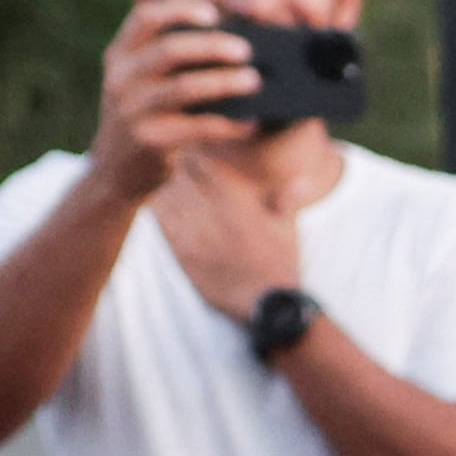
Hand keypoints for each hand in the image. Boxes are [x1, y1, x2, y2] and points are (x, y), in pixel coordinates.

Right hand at [85, 0, 260, 201]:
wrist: (114, 173)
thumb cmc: (144, 119)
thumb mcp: (139, 83)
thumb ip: (165, 60)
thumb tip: (227, 43)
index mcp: (119, 56)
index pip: (145, 18)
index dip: (179, 10)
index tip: (213, 14)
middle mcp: (120, 79)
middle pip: (170, 49)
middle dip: (212, 46)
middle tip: (246, 51)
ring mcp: (131, 111)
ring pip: (185, 87)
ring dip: (225, 82)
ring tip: (254, 81)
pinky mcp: (148, 141)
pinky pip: (196, 128)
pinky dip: (228, 124)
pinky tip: (250, 123)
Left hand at [149, 157, 296, 329]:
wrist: (268, 303)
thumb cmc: (280, 264)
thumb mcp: (289, 227)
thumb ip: (288, 199)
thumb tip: (301, 179)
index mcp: (238, 198)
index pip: (204, 162)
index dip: (194, 153)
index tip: (190, 152)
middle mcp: (214, 211)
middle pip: (181, 175)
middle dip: (175, 168)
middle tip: (168, 163)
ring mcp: (196, 232)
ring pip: (167, 196)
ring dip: (163, 187)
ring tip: (160, 182)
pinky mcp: (184, 253)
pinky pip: (162, 223)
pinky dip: (158, 212)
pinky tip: (154, 206)